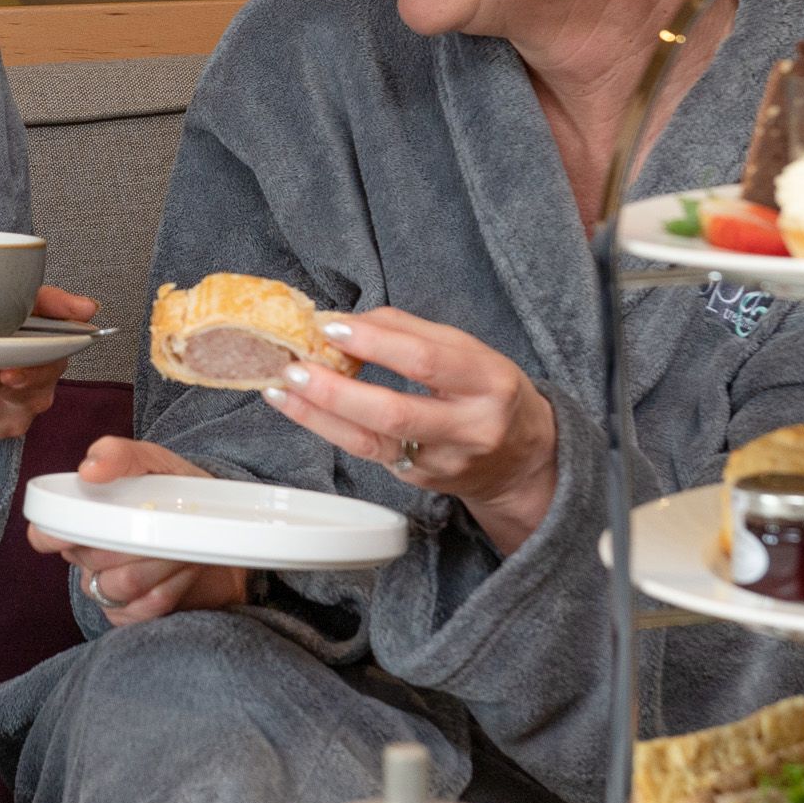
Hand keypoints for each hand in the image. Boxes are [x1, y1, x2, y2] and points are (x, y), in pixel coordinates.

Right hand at [26, 435, 248, 624]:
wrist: (224, 533)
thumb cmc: (180, 493)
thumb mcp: (154, 463)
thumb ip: (119, 455)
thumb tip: (88, 469)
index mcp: (82, 520)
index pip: (44, 534)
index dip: (52, 534)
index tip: (77, 527)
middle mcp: (88, 558)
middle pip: (93, 557)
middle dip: (135, 539)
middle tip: (168, 522)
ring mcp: (109, 591)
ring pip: (120, 584)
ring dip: (158, 562)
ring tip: (183, 543)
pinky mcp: (133, 616)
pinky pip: (144, 608)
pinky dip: (171, 586)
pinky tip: (186, 569)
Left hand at [263, 307, 560, 550]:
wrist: (521, 460)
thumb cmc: (488, 392)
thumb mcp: (468, 351)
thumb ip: (410, 332)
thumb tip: (348, 320)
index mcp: (488, 382)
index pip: (427, 360)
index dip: (375, 343)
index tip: (331, 326)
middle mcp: (470, 428)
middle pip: (395, 413)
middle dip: (337, 390)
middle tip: (296, 365)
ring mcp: (443, 462)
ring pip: (372, 442)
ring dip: (318, 414)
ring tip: (282, 388)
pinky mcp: (420, 482)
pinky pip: (367, 453)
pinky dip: (328, 428)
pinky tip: (300, 407)